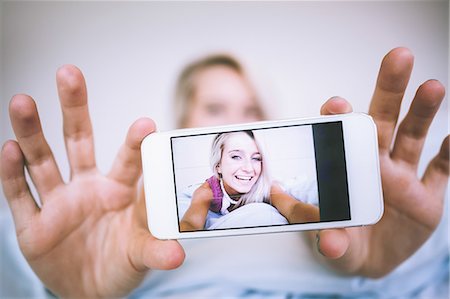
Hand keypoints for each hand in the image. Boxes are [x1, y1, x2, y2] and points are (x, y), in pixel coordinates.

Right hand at [0, 65, 184, 297]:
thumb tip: (177, 254)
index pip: (128, 161)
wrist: (91, 290)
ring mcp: (59, 203)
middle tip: (69, 73)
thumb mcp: (140, 256)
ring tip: (22, 100)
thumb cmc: (121, 263)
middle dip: (73, 108)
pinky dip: (12, 173)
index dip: (134, 142)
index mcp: (119, 191)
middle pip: (78, 141)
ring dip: (31, 133)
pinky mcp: (34, 225)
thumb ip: (155, 250)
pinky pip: (20, 195)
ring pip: (42, 160)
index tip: (145, 123)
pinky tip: (8, 148)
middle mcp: (88, 188)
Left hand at [315, 47, 448, 276]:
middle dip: (390, 90)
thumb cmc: (344, 243)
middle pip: (382, 121)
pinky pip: (441, 170)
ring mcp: (402, 179)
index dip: (339, 117)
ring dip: (423, 112)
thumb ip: (331, 243)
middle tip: (398, 56)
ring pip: (413, 137)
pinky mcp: (426, 197)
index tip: (336, 102)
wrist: (369, 260)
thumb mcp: (335, 247)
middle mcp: (374, 166)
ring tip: (432, 86)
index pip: (340, 135)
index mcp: (345, 171)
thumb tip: (327, 244)